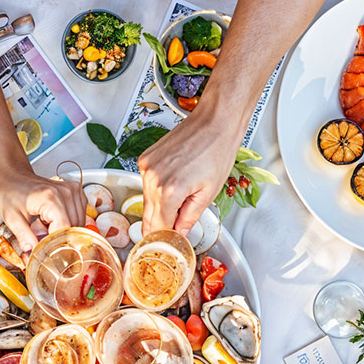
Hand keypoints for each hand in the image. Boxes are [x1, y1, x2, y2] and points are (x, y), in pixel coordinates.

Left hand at [0, 166, 85, 252]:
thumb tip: (34, 256)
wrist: (12, 176)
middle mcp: (66, 192)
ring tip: (46, 227)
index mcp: (50, 198)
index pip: (65, 231)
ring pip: (80, 225)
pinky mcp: (77, 192)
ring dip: (65, 232)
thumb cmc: (10, 192)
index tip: (46, 253)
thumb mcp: (12, 219)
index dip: (56, 245)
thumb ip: (25, 239)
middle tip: (43, 242)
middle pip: (74, 229)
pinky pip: (80, 217)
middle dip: (60, 240)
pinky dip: (69, 224)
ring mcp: (74, 191)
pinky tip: (53, 221)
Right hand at [138, 102, 238, 234]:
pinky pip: (147, 183)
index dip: (166, 238)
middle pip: (149, 216)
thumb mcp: (209, 192)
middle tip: (173, 230)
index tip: (170, 243)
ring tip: (181, 196)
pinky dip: (157, 188)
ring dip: (160, 205)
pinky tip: (174, 181)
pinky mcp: (145, 159)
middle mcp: (152, 180)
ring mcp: (146, 168)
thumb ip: (189, 218)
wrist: (215, 120)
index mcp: (169, 191)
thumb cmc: (217, 150)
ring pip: (147, 200)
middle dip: (161, 225)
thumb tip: (179, 233)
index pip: (159, 227)